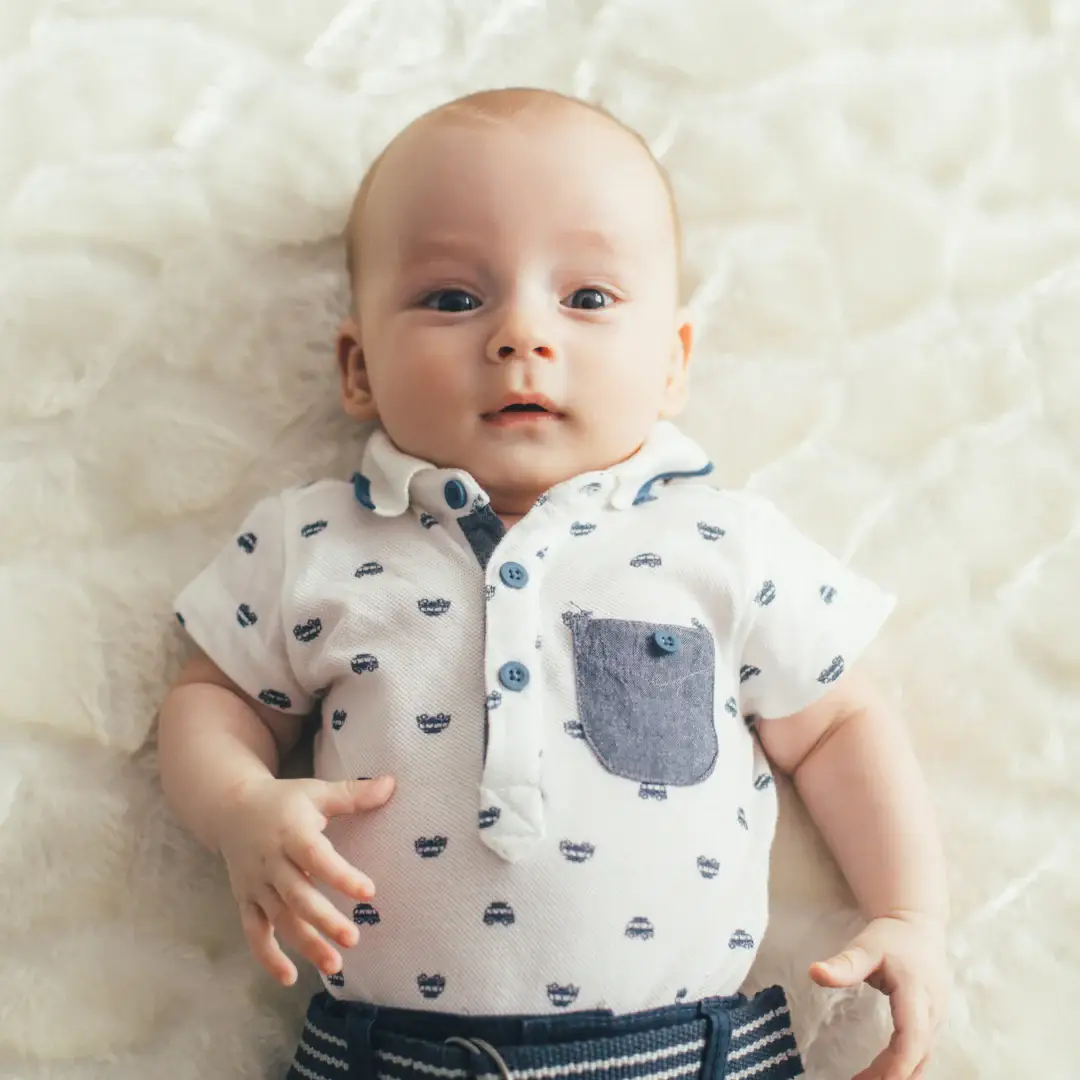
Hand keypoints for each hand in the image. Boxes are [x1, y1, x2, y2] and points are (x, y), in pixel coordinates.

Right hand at [215, 774, 395, 986]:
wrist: (231, 809)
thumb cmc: (284, 801)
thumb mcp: (317, 792)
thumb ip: (353, 794)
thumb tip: (393, 784)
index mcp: (290, 833)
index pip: (316, 857)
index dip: (341, 876)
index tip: (369, 892)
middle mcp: (271, 862)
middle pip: (297, 896)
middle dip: (325, 920)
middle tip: (354, 939)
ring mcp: (256, 885)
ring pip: (279, 919)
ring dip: (305, 944)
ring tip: (335, 965)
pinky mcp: (246, 901)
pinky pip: (254, 933)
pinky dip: (267, 957)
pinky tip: (290, 978)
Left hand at [809, 915, 948, 1079]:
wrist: (918, 926)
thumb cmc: (891, 937)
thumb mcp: (865, 946)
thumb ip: (844, 964)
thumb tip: (814, 972)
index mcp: (917, 992)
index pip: (913, 1037)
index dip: (897, 1064)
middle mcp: (933, 1011)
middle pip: (917, 1055)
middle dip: (890, 1076)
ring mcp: (937, 1019)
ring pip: (922, 1058)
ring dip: (896, 1075)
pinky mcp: (933, 1023)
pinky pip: (921, 1053)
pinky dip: (903, 1067)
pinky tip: (881, 1074)